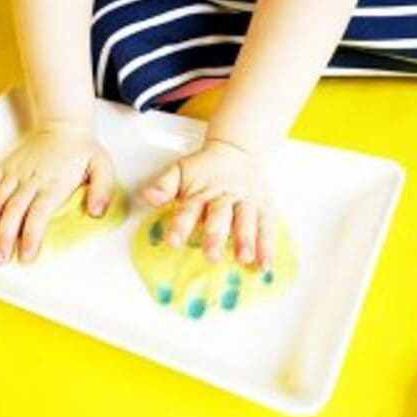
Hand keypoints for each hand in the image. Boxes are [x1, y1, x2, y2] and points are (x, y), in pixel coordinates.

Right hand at [0, 125, 113, 263]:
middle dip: (4, 237)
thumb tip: (95, 213)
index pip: (39, 213)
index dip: (31, 235)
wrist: (62, 124)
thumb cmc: (82, 149)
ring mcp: (16, 173)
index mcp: (54, 183)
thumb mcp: (102, 167)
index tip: (26, 255)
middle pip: (13, 212)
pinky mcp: (6, 168)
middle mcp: (31, 180)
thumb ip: (101, 191)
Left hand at [140, 139, 275, 268]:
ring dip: (246, 240)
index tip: (173, 242)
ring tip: (244, 259)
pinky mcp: (264, 207)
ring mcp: (246, 202)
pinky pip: (267, 226)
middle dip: (216, 235)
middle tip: (212, 255)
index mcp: (201, 191)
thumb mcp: (180, 171)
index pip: (190, 208)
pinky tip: (265, 265)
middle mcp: (225, 197)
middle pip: (220, 215)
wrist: (238, 151)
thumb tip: (147, 197)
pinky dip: (268, 246)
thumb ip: (164, 185)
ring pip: (247, 220)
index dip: (181, 224)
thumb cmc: (205, 169)